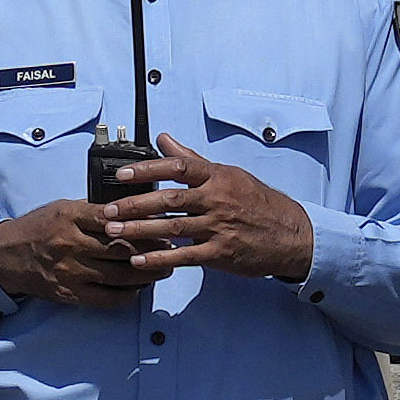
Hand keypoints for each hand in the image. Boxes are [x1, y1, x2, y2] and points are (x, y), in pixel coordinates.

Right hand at [0, 191, 155, 309]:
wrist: (7, 256)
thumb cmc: (39, 228)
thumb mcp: (63, 208)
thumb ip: (94, 209)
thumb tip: (131, 206)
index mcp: (70, 217)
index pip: (113, 216)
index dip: (141, 219)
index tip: (161, 219)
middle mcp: (71, 244)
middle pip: (121, 247)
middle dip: (152, 247)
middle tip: (172, 245)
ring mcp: (71, 272)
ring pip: (119, 275)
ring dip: (146, 273)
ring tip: (164, 268)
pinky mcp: (70, 293)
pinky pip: (107, 298)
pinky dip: (128, 294)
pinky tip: (139, 288)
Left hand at [106, 142, 314, 288]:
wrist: (291, 235)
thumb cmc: (258, 202)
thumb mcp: (229, 175)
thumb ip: (192, 159)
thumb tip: (163, 138)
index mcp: (217, 177)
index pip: (179, 167)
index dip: (148, 169)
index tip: (122, 174)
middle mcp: (217, 199)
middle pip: (169, 199)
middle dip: (135, 204)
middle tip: (108, 210)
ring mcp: (219, 227)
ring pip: (173, 227)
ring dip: (140, 231)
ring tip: (114, 232)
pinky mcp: (220, 252)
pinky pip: (184, 256)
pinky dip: (160, 258)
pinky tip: (139, 261)